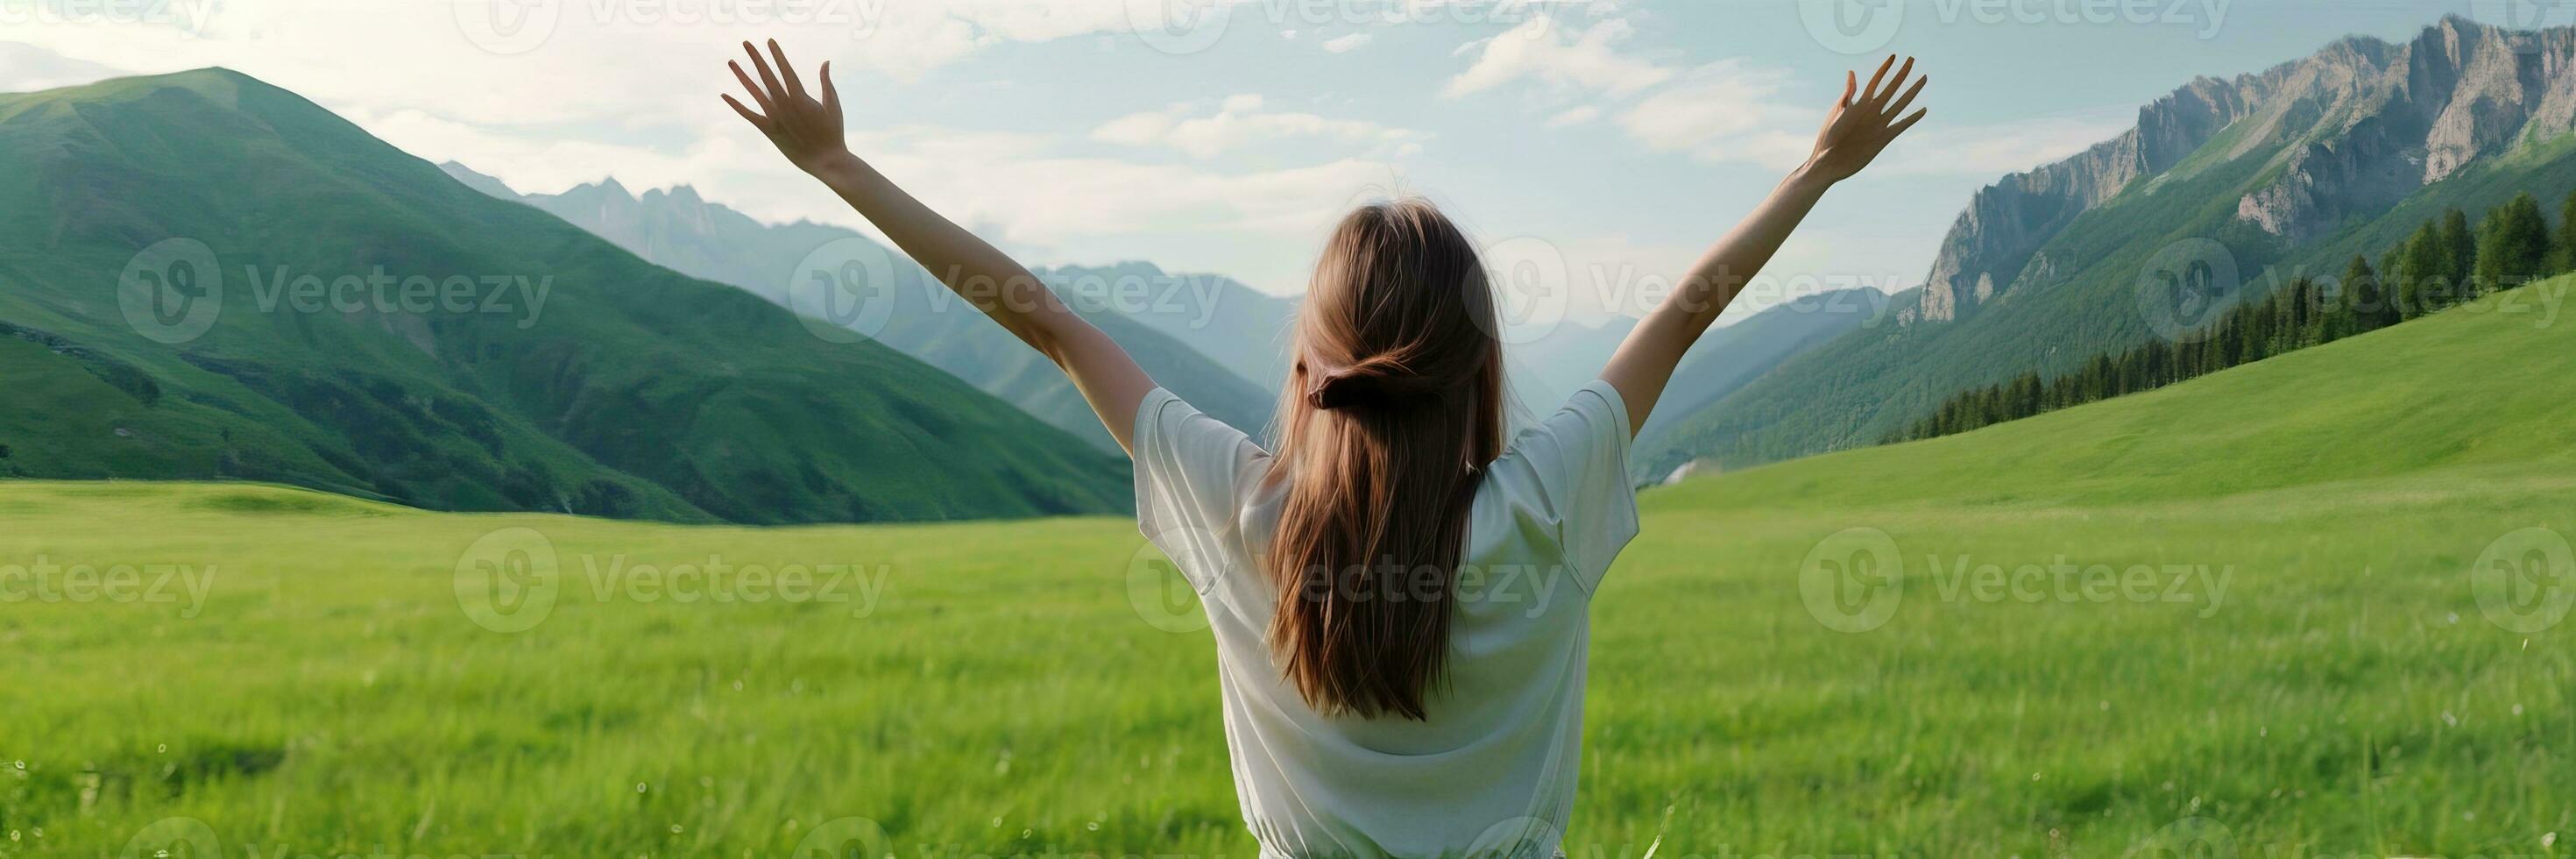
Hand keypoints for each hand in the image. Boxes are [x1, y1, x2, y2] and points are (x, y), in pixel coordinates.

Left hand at [723, 39, 849, 174]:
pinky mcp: (768, 130)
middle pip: (766, 76)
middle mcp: (784, 106)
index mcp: (801, 98)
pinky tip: (724, 95)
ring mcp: (774, 118)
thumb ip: (826, 83)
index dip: (777, 55)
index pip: (785, 70)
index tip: (769, 41)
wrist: (825, 160)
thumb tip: (825, 62)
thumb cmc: (833, 133)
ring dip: (741, 76)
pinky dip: (736, 105)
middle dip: (756, 58)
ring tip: (731, 62)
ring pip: (754, 92)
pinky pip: (749, 115)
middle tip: (746, 43)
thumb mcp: (833, 106)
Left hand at [1806, 55, 1927, 183]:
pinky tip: (1923, 110)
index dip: (1884, 68)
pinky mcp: (1884, 138)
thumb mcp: (1837, 113)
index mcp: (1860, 104)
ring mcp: (1879, 124)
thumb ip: (1848, 95)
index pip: (1875, 81)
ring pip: (1900, 104)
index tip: (1894, 56)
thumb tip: (1851, 73)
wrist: (1830, 161)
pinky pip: (1901, 125)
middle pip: (1891, 88)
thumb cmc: (1828, 138)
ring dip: (1912, 91)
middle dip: (1902, 73)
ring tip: (1923, 79)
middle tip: (1912, 59)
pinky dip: (1912, 118)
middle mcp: (1872, 111)